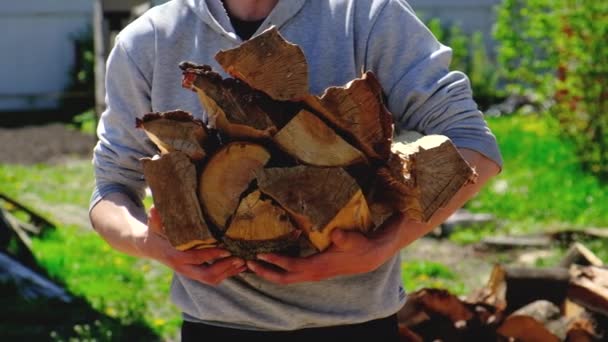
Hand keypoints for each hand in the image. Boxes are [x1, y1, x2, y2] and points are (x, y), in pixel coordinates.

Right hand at [138, 207, 245, 285]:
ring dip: (229, 272)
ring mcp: (190, 273)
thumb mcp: (154, 225)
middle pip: (207, 275)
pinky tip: (240, 267)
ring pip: (212, 279)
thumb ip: (156, 219)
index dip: (211, 254)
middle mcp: (184, 268)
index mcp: (175, 256)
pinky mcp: (196, 274)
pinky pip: (213, 278)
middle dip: (225, 268)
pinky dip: (227, 273)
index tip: (226, 249)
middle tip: (240, 258)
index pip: (196, 257)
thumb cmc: (155, 232)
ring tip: (244, 263)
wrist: (149, 247)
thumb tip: (155, 209)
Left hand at [246, 225, 397, 284]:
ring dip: (269, 273)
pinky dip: (279, 270)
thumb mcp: (353, 239)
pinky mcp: (314, 271)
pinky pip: (292, 274)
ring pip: (286, 278)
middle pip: (284, 278)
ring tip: (253, 264)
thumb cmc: (359, 245)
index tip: (260, 256)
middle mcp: (313, 273)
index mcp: (318, 266)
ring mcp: (313, 274)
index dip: (276, 261)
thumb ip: (344, 237)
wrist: (369, 256)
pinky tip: (271, 261)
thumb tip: (336, 234)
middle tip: (247, 264)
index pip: (292, 266)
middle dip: (265, 273)